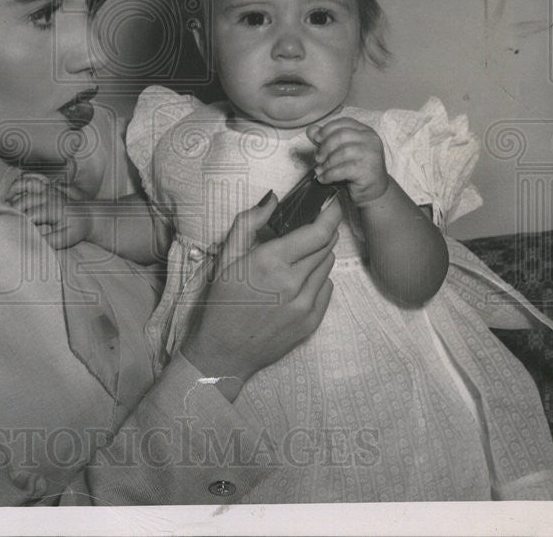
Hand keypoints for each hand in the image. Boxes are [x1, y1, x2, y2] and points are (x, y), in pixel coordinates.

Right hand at [5, 173, 91, 249]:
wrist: (90, 216)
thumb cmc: (76, 229)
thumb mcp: (65, 240)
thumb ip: (48, 241)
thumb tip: (31, 239)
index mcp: (53, 208)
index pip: (29, 215)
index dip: (18, 223)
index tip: (10, 230)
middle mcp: (49, 195)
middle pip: (23, 200)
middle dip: (11, 211)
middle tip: (5, 221)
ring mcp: (48, 187)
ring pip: (24, 184)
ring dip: (12, 194)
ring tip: (6, 206)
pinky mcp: (47, 184)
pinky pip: (31, 177)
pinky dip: (20, 182)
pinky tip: (13, 193)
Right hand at [180, 191, 340, 401]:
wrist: (222, 353)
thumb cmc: (220, 303)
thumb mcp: (225, 258)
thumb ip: (248, 223)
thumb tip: (271, 198)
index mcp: (270, 262)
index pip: (318, 232)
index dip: (330, 214)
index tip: (332, 204)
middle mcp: (292, 283)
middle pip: (327, 246)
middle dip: (323, 231)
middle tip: (310, 227)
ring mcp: (305, 305)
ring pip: (327, 266)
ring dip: (317, 255)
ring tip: (296, 258)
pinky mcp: (311, 322)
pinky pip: (326, 288)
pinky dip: (316, 279)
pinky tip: (296, 282)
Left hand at [308, 117, 389, 205]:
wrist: (374, 190)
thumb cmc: (356, 168)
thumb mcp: (341, 151)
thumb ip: (326, 139)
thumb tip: (311, 130)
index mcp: (365, 131)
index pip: (344, 122)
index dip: (327, 129)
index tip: (316, 139)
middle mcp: (371, 140)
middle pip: (341, 135)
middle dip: (325, 147)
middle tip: (317, 158)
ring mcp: (371, 155)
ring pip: (343, 153)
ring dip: (326, 163)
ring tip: (320, 170)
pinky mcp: (368, 171)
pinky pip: (344, 170)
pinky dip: (329, 175)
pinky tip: (324, 179)